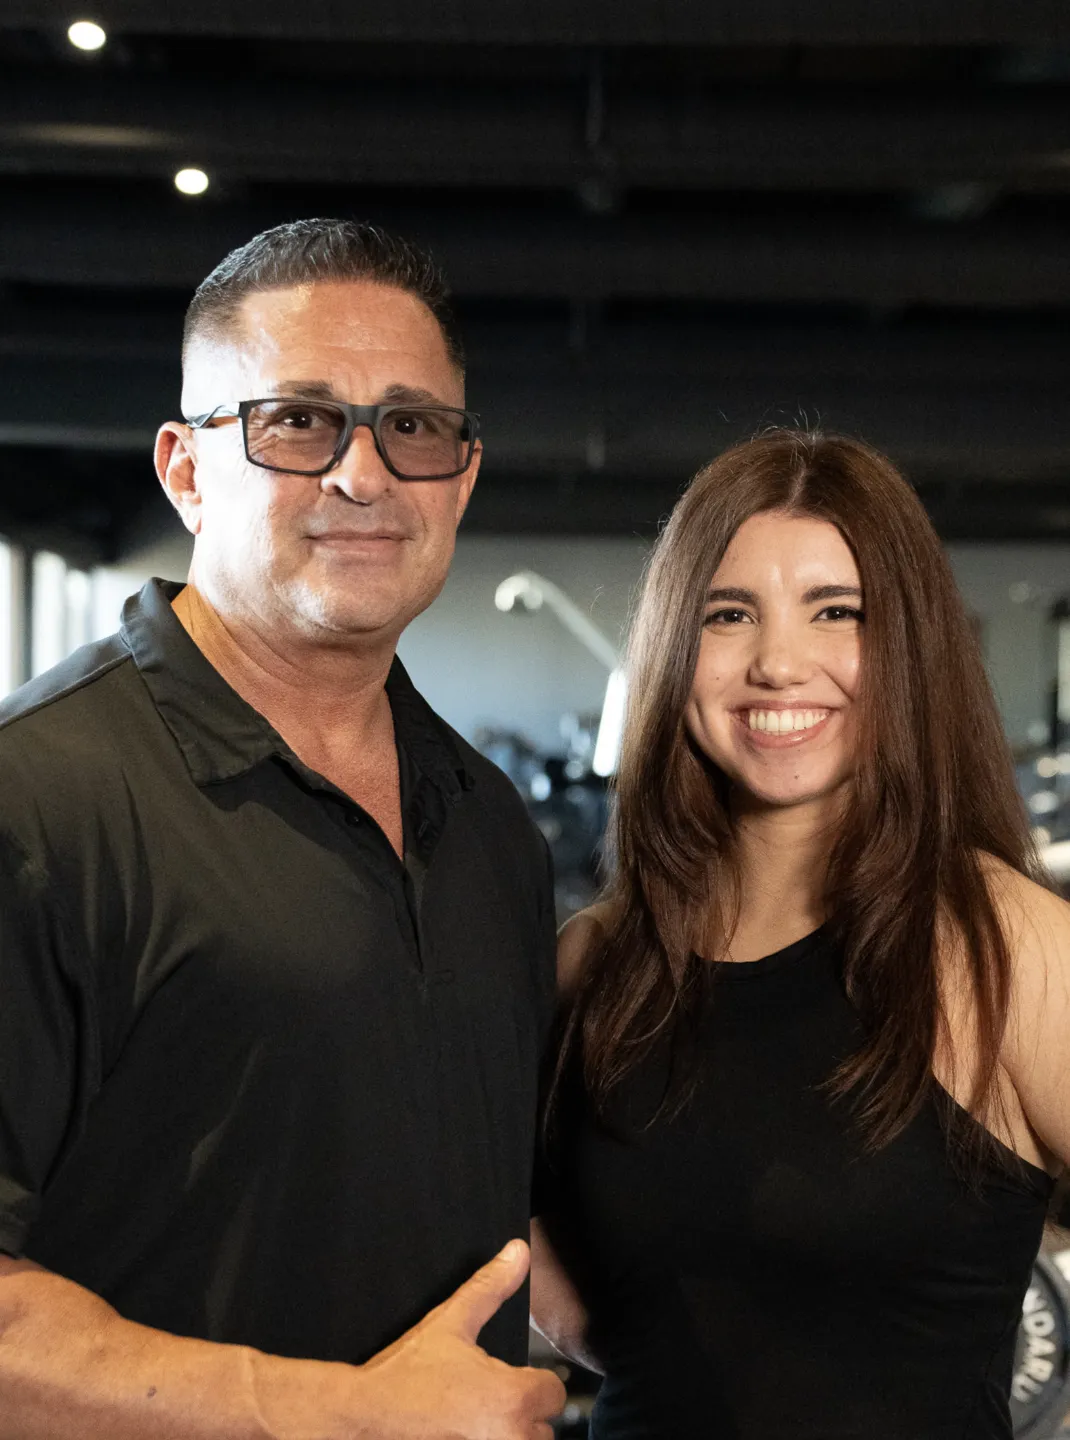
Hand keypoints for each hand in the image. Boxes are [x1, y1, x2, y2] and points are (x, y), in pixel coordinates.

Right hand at [354, 1239, 566, 1438]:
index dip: (531, 1380)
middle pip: (541, 1429)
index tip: (503, 1378)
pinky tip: (458, 1434)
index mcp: (512, 1399)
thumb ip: (491, 1287)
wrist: (363, 1419)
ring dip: (506, 1436)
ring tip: (472, 1421)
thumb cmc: (405, 1375)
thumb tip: (518, 1251)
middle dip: (519, 1415)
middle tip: (483, 1402)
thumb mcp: (450, 1322)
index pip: (554, 1394)